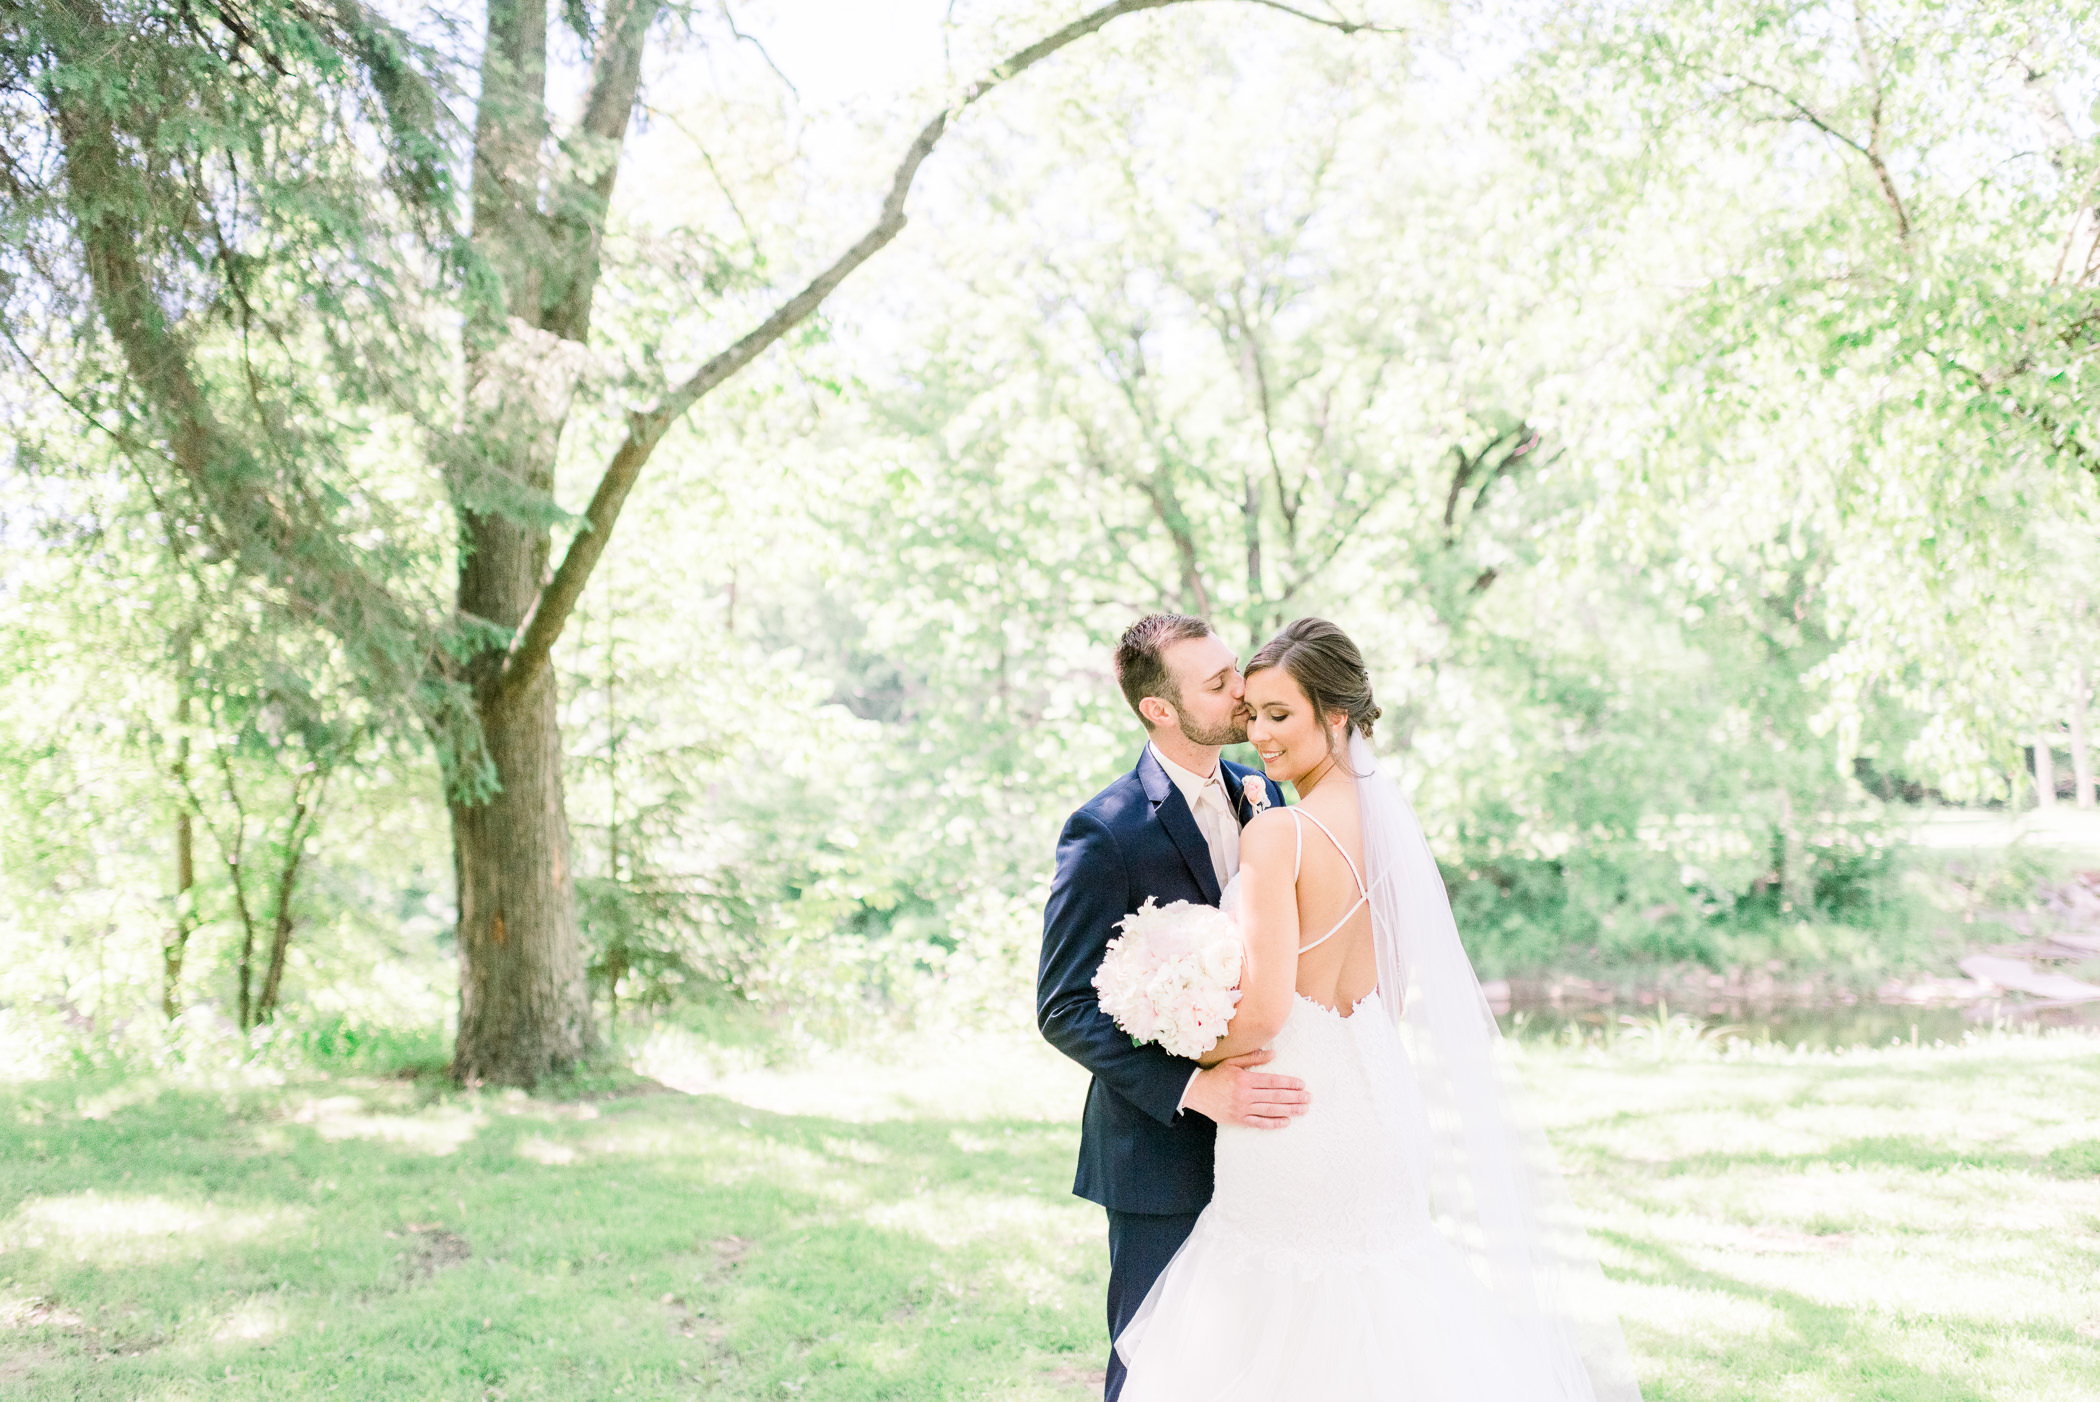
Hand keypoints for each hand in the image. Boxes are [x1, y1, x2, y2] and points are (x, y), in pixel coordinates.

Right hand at [1182, 1049, 1308, 1129]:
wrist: (1196, 1092)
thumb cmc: (1216, 1075)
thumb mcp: (1232, 1062)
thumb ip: (1253, 1058)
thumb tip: (1273, 1054)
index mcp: (1245, 1080)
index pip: (1272, 1082)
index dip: (1288, 1083)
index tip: (1302, 1085)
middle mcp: (1245, 1095)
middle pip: (1275, 1097)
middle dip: (1294, 1098)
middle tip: (1309, 1098)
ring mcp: (1242, 1109)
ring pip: (1270, 1110)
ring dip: (1289, 1110)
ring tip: (1303, 1110)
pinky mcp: (1239, 1119)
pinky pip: (1259, 1123)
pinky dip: (1273, 1123)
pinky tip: (1286, 1121)